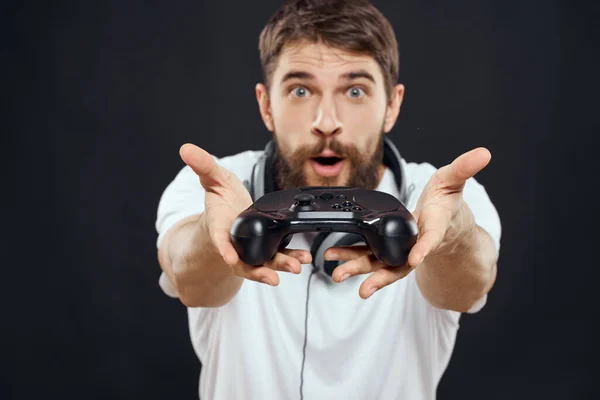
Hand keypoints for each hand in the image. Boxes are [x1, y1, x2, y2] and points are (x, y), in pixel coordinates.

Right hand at [179, 144, 311, 285]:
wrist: (229, 214)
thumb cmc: (220, 201)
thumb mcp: (213, 178)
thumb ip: (203, 166)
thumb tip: (186, 149)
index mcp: (219, 227)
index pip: (219, 238)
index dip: (223, 248)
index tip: (228, 257)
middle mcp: (235, 243)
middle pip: (245, 261)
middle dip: (259, 270)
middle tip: (273, 277)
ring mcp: (251, 248)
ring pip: (264, 263)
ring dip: (280, 266)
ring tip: (296, 267)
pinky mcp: (266, 248)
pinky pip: (276, 257)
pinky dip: (288, 259)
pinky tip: (303, 258)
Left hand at [324, 147, 491, 298]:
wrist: (445, 222)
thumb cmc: (447, 202)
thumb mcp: (454, 180)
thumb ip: (464, 168)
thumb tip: (483, 153)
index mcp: (436, 226)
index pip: (432, 238)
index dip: (424, 247)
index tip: (416, 257)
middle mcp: (417, 244)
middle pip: (401, 264)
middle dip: (381, 276)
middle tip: (363, 287)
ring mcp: (401, 249)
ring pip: (381, 264)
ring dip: (359, 269)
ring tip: (338, 274)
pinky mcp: (388, 247)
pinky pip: (370, 255)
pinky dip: (352, 256)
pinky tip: (333, 256)